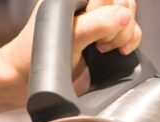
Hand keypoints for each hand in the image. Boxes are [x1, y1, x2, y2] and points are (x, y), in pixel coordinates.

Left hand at [0, 0, 142, 88]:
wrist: (28, 76)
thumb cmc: (38, 54)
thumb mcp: (69, 38)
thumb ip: (95, 25)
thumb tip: (123, 17)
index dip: (106, 12)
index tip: (95, 32)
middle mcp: (86, 2)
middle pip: (122, 1)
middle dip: (117, 25)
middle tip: (99, 42)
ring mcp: (97, 17)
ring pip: (129, 14)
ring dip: (123, 33)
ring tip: (102, 47)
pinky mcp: (105, 33)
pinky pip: (131, 29)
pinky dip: (131, 40)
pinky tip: (117, 50)